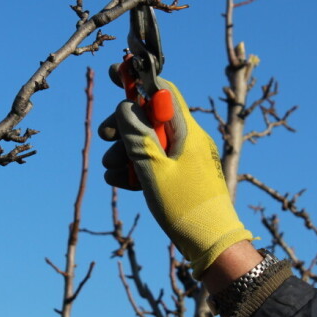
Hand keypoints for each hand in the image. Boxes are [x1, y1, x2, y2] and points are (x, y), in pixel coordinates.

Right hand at [99, 68, 252, 277]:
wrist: (212, 244)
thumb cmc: (186, 207)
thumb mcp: (153, 170)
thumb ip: (136, 136)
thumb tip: (125, 106)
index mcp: (186, 130)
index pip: (162, 90)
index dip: (137, 79)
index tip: (114, 72)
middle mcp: (187, 138)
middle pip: (149, 116)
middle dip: (123, 124)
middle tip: (104, 135)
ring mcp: (184, 157)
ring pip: (148, 141)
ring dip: (125, 151)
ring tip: (112, 170)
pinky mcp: (180, 175)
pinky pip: (153, 162)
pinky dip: (135, 168)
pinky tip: (119, 182)